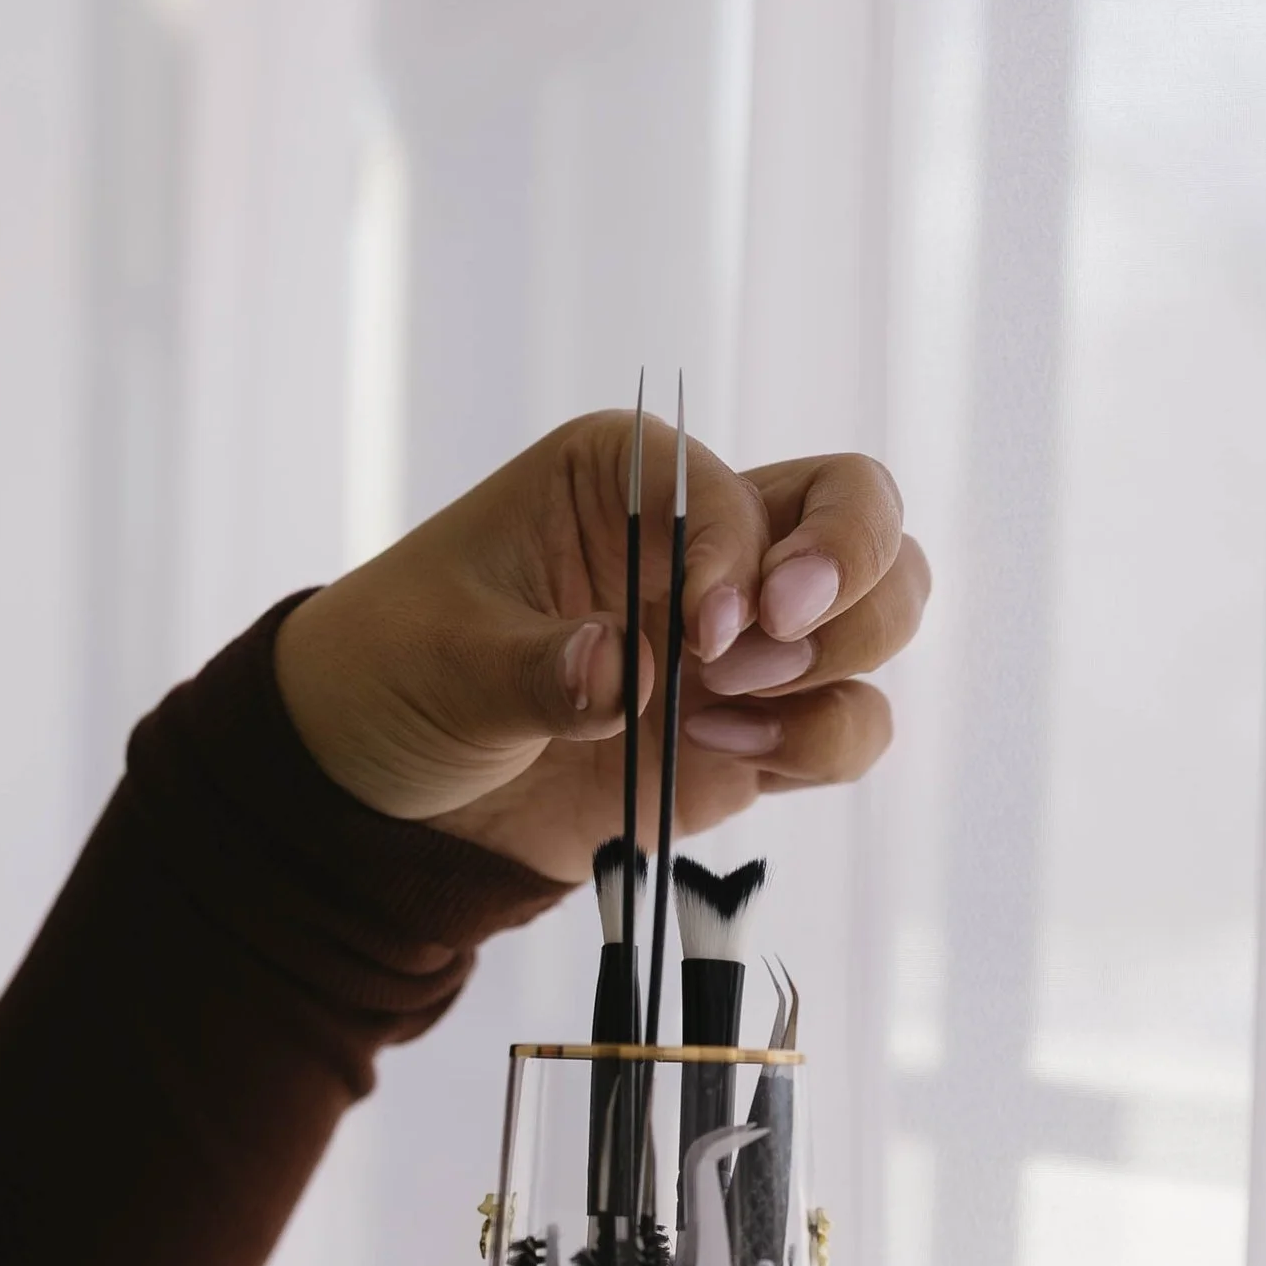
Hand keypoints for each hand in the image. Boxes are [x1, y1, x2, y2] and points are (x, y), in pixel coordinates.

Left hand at [272, 413, 931, 885]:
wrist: (383, 788)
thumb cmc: (395, 675)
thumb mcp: (444, 662)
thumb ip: (539, 669)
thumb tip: (621, 672)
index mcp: (624, 477)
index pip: (741, 488)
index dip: (744, 558)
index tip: (704, 637)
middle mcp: (703, 542)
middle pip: (861, 512)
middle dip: (851, 577)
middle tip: (772, 649)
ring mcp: (741, 639)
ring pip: (882, 610)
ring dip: (843, 663)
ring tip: (727, 713)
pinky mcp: (750, 732)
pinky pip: (849, 723)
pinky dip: (826, 742)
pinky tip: (730, 753)